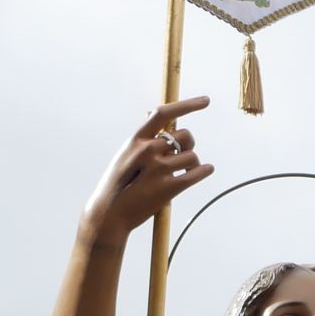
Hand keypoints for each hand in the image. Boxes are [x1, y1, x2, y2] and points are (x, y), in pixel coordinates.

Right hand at [83, 97, 213, 246]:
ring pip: (192, 156)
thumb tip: (153, 114)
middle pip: (184, 136)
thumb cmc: (117, 185)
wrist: (109, 215)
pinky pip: (199, 172)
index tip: (206, 101)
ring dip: (192, 163)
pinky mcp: (170, 187)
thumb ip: (142, 139)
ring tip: (183, 173)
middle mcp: (147, 150)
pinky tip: (204, 171)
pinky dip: (204, 171)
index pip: (163, 114)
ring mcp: (158, 169)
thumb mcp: (125, 156)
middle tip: (182, 155)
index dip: (187, 105)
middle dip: (188, 144)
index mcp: (136, 140)